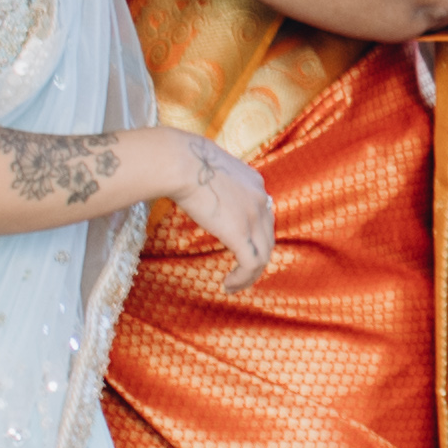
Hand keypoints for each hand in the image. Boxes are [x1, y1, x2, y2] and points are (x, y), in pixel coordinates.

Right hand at [165, 133, 273, 291]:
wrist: (180, 162)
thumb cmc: (181, 161)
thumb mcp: (208, 168)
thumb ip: (213, 181)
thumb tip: (194, 185)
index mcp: (255, 183)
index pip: (264, 215)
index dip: (255, 236)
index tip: (241, 248)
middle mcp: (261, 199)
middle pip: (268, 238)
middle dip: (256, 259)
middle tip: (241, 274)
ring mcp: (254, 217)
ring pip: (264, 255)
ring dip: (250, 275)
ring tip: (234, 286)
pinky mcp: (241, 232)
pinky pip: (251, 263)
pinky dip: (244, 278)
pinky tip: (228, 285)